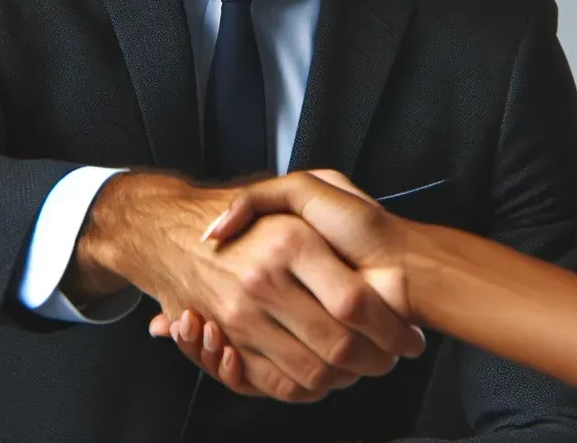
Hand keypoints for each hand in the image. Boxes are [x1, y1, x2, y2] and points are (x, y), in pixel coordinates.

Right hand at [73, 170, 424, 402]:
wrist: (168, 229)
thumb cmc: (244, 211)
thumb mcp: (297, 187)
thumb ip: (338, 198)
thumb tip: (379, 249)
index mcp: (292, 240)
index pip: (356, 302)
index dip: (390, 328)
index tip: (408, 336)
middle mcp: (266, 278)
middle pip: (339, 345)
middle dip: (375, 361)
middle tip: (393, 358)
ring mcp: (244, 311)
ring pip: (313, 370)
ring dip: (346, 378)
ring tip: (364, 368)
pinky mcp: (229, 337)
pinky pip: (277, 382)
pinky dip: (306, 388)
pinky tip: (323, 374)